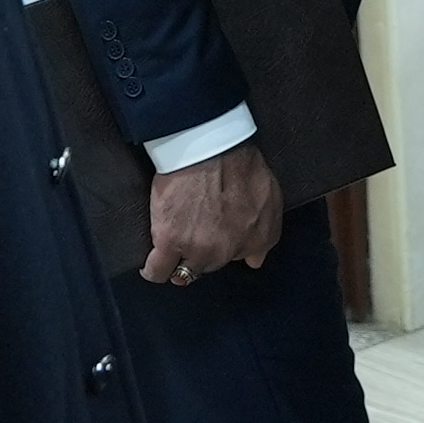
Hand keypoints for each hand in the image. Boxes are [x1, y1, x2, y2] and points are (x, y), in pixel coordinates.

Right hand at [142, 141, 281, 285]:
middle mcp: (227, 252)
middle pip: (211, 265)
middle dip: (205, 253)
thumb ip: (268, 230)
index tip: (220, 238)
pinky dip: (154, 270)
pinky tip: (152, 267)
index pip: (242, 258)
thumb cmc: (241, 165)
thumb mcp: (270, 197)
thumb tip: (255, 260)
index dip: (229, 246)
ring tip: (171, 256)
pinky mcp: (168, 242)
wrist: (210, 150)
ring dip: (178, 265)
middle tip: (195, 234)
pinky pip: (158, 270)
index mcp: (255, 239)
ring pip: (184, 273)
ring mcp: (197, 250)